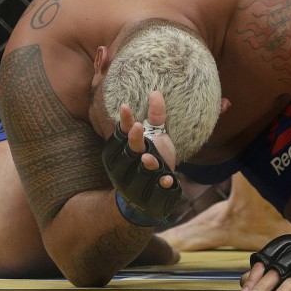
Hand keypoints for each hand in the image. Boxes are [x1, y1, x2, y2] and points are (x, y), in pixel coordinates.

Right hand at [102, 95, 181, 226]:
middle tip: (139, 127)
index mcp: (127, 149)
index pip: (122, 133)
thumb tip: (156, 92)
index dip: (124, 121)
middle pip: (129, 151)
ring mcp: (139, 180)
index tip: (126, 106)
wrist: (147, 198)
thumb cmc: (152, 158)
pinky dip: (161, 185)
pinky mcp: (151, 193)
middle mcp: (129, 164)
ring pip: (140, 171)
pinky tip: (168, 180)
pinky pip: (155, 190)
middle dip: (133, 140)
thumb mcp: (157, 137)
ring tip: (149, 157)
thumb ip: (157, 116)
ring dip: (145, 164)